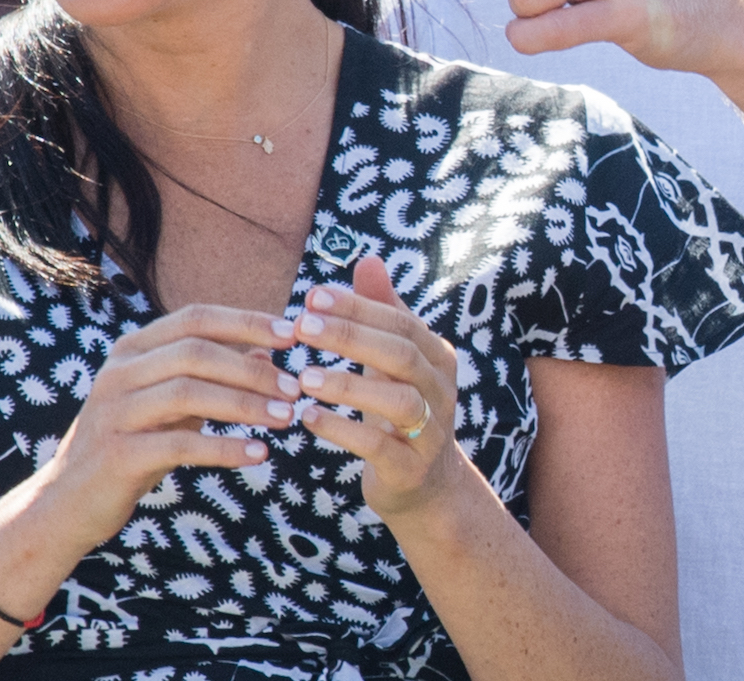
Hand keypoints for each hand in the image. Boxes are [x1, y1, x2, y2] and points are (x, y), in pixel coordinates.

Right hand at [37, 303, 296, 551]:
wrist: (66, 503)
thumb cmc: (131, 445)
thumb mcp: (170, 404)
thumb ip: (212, 375)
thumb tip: (269, 352)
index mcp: (132, 349)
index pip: (195, 318)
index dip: (246, 322)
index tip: (292, 334)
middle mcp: (119, 372)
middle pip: (195, 352)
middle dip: (251, 367)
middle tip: (295, 386)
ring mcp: (114, 411)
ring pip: (189, 394)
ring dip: (245, 404)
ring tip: (286, 417)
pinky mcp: (116, 454)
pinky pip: (179, 445)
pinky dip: (224, 448)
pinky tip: (259, 454)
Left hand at [291, 257, 463, 523]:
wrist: (426, 485)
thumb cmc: (399, 410)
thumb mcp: (393, 359)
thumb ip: (381, 310)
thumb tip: (368, 258)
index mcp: (436, 355)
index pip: (398, 321)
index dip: (357, 307)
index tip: (311, 296)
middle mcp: (441, 389)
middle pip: (400, 354)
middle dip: (350, 337)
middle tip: (302, 326)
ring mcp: (432, 431)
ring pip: (398, 401)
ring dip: (348, 386)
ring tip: (304, 378)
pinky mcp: (413, 468)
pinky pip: (380, 446)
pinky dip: (343, 430)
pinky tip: (309, 417)